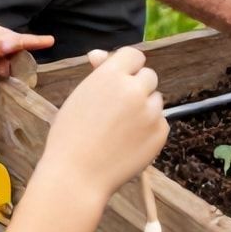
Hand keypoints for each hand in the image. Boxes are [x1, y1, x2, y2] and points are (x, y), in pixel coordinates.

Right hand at [44, 46, 166, 196]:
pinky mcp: (160, 133)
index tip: (120, 80)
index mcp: (111, 76)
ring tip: (119, 130)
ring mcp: (150, 112)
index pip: (134, 55)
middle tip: (118, 109)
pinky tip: (128, 143)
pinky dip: (149, 129)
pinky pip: (160, 122)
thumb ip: (98, 74)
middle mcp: (134, 89)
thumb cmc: (70, 137)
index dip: (128, 68)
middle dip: (137, 88)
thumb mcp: (79, 97)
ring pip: (156, 100)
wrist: (76, 177)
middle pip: (149, 76)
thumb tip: (101, 54)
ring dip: (144, 108)